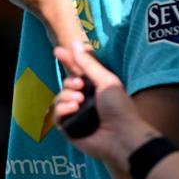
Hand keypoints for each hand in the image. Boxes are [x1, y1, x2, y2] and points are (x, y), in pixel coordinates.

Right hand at [53, 42, 156, 170]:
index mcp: (96, 88)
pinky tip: (73, 109)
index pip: (77, 71)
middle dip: (69, 82)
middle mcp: (85, 101)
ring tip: (79, 101)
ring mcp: (76, 115)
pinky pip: (56, 115)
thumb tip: (74, 42)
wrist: (121, 135)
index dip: (67, 61)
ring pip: (59, 98)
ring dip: (66, 96)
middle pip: (66, 84)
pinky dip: (63, 109)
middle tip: (80, 85)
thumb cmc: (119, 108)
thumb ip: (88, 63)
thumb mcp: (105, 80)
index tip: (57, 51)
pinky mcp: (69, 129)